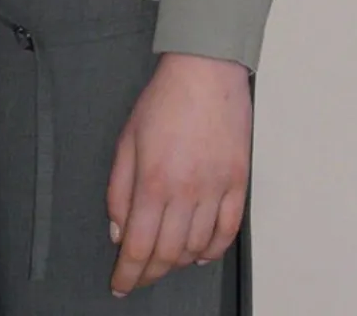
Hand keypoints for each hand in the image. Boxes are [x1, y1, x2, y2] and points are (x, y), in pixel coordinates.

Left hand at [105, 51, 251, 295]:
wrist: (205, 71)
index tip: (120, 285)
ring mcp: (216, 189)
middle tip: (139, 277)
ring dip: (178, 262)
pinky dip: (213, 250)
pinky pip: (228, 231)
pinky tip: (200, 254)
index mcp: (153, 181)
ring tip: (165, 260)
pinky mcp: (238, 183)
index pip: (139, 246)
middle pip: (168, 254)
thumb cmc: (164, 100)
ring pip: (197, 248)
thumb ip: (119, 189)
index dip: (128, 274)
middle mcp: (186, 192)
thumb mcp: (127, 139)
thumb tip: (119, 232)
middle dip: (150, 274)